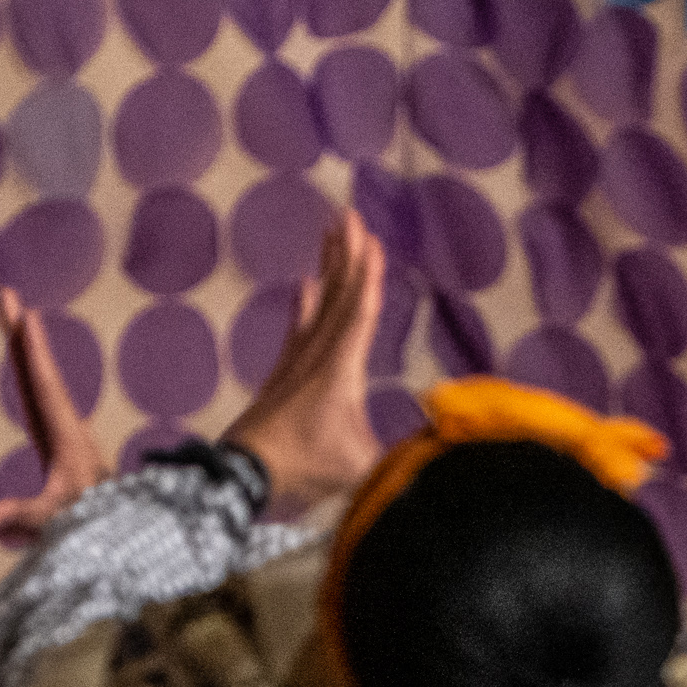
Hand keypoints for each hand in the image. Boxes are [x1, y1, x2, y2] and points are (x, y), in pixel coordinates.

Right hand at [0, 293, 106, 543]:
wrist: (116, 530)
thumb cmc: (87, 522)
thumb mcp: (53, 520)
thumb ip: (23, 515)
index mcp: (67, 438)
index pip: (46, 388)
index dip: (35, 354)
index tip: (27, 317)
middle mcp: (66, 425)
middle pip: (38, 371)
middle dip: (22, 333)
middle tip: (6, 294)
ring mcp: (62, 429)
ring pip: (39, 378)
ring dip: (24, 345)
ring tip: (11, 311)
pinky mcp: (57, 438)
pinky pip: (37, 395)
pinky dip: (28, 369)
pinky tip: (21, 357)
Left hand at [220, 214, 385, 516]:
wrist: (243, 472)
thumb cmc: (304, 467)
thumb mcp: (364, 467)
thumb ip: (404, 456)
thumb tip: (443, 449)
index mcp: (341, 368)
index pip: (360, 312)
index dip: (368, 277)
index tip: (371, 241)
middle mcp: (318, 354)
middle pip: (338, 294)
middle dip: (346, 254)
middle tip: (349, 214)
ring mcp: (297, 360)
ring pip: (318, 303)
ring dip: (328, 268)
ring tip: (332, 233)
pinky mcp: (284, 372)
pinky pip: (299, 325)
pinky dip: (304, 303)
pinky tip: (305, 284)